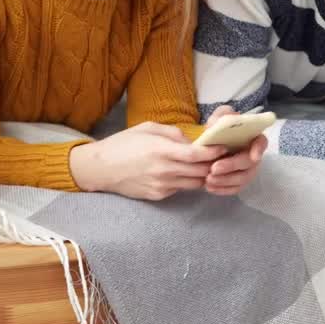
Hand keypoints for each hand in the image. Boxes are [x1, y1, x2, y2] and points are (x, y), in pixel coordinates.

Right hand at [69, 122, 223, 200]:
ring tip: (206, 166)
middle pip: (200, 171)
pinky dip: (186, 182)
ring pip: (194, 183)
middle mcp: (164, 170)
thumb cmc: (123, 144)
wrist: (101, 168)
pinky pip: (180, 189)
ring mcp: (161, 185)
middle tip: (222, 158)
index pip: (196, 155)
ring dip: (202, 175)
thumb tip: (191, 141)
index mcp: (161, 150)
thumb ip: (173, 134)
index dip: (213, 153)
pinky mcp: (158, 195)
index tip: (223, 147)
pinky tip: (183, 173)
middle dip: (214, 165)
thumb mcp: (148, 128)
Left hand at [202, 105, 268, 195]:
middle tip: (213, 168)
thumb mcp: (217, 118)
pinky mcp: (239, 182)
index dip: (259, 149)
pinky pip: (235, 189)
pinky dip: (223, 190)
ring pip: (243, 179)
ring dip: (226, 181)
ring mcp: (247, 170)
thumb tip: (232, 116)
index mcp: (252, 137)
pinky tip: (210, 188)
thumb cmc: (217, 131)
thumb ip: (223, 115)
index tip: (254, 157)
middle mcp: (253, 154)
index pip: (262, 142)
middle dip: (232, 166)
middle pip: (249, 163)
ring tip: (208, 179)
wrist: (208, 146)